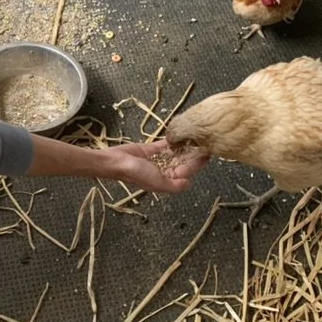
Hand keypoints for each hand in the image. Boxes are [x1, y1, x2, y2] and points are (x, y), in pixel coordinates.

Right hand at [26, 134, 207, 193]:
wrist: (114, 161)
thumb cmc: (135, 174)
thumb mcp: (157, 183)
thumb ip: (174, 187)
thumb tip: (189, 184)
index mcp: (165, 180)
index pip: (186, 172)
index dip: (197, 164)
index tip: (207, 154)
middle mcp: (163, 171)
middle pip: (183, 162)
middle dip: (193, 154)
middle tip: (205, 142)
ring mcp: (157, 160)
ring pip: (175, 153)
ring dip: (184, 146)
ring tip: (196, 137)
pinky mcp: (150, 149)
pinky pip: (164, 145)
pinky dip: (172, 140)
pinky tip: (180, 135)